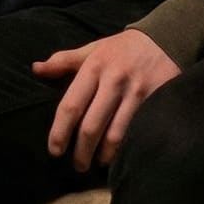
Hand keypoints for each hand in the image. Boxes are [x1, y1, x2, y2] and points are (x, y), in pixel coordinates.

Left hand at [34, 29, 179, 170]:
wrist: (168, 37)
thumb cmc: (123, 48)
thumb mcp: (93, 49)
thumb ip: (65, 61)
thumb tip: (36, 69)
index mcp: (94, 67)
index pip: (71, 106)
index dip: (59, 132)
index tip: (54, 151)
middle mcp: (114, 80)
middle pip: (91, 126)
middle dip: (82, 152)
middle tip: (78, 166)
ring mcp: (137, 92)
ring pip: (116, 135)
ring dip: (105, 156)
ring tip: (99, 164)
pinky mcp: (157, 100)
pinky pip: (139, 132)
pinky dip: (128, 149)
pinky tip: (122, 157)